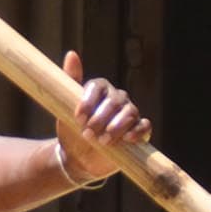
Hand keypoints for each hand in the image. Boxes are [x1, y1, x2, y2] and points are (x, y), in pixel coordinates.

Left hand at [53, 49, 149, 182]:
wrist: (79, 157)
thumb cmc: (72, 130)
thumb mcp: (66, 107)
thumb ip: (70, 80)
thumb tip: (72, 54)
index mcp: (99, 90)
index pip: (98, 87)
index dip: (89, 101)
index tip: (78, 118)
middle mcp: (116, 98)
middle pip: (115, 101)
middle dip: (101, 118)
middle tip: (88, 133)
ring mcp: (128, 114)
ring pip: (130, 112)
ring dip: (117, 127)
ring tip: (103, 141)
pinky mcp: (137, 131)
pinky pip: (144, 126)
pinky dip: (138, 131)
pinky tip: (127, 138)